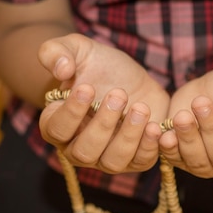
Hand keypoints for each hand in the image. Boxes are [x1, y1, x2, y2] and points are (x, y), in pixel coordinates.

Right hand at [38, 34, 169, 172]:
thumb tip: (61, 69)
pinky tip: (155, 126)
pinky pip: (140, 163)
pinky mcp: (134, 157)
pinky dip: (149, 147)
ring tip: (141, 108)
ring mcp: (106, 157)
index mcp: (56, 123)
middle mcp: (77, 147)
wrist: (129, 77)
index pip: (57, 129)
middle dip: (102, 125)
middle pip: (84, 152)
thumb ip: (57, 52)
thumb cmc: (96, 65)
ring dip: (128, 137)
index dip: (71, 112)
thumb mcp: (75, 49)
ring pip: (112, 162)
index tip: (87, 88)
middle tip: (118, 94)